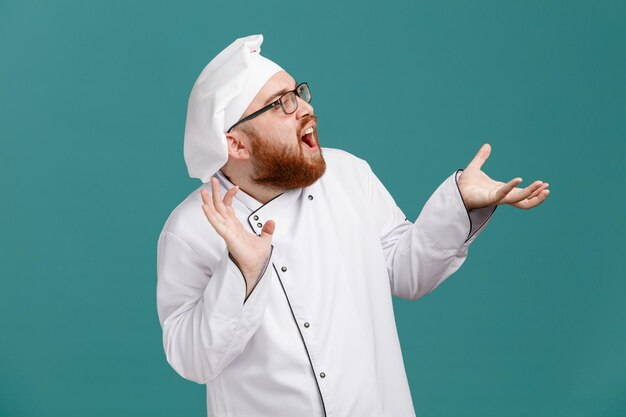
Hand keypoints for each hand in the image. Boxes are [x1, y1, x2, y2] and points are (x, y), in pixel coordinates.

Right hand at [201, 177, 274, 294]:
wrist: (255, 267)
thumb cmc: (255, 256)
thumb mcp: (265, 239)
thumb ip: (267, 230)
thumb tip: (271, 222)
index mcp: (235, 225)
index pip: (229, 207)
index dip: (230, 195)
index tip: (235, 186)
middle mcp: (228, 227)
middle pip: (219, 206)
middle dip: (215, 193)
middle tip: (212, 179)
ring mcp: (226, 231)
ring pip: (215, 214)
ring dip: (208, 202)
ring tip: (203, 191)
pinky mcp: (227, 237)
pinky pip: (217, 224)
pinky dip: (210, 216)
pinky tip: (205, 207)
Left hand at [457, 144, 549, 209]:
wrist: (454, 190)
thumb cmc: (464, 184)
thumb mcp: (475, 167)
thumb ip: (482, 157)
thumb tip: (487, 145)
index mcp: (502, 190)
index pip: (522, 193)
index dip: (534, 190)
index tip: (545, 184)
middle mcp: (502, 196)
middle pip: (524, 200)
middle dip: (537, 195)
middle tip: (547, 188)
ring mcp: (496, 198)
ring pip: (518, 200)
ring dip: (530, 193)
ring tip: (542, 186)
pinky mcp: (489, 199)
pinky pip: (502, 194)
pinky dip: (511, 187)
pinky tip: (518, 179)